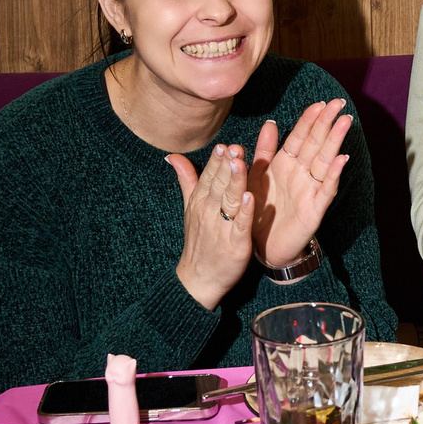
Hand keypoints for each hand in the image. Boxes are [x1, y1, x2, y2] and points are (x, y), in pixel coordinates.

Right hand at [166, 143, 254, 310]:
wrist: (199, 279)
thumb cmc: (199, 241)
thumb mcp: (190, 208)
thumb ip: (187, 179)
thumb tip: (173, 155)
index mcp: (200, 201)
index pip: (208, 176)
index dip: (217, 161)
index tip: (224, 144)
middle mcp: (209, 212)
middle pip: (219, 184)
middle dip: (227, 165)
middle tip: (235, 147)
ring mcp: (222, 228)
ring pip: (229, 201)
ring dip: (234, 182)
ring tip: (240, 163)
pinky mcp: (235, 245)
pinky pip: (240, 225)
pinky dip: (244, 212)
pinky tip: (249, 198)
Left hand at [249, 100, 353, 269]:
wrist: (263, 246)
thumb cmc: (261, 209)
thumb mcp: (257, 176)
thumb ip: (264, 150)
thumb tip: (270, 122)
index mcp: (286, 164)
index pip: (300, 137)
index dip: (309, 120)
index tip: (319, 103)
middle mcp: (301, 174)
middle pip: (316, 144)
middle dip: (327, 123)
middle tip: (339, 103)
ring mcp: (310, 190)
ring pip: (325, 161)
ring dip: (335, 141)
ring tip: (345, 122)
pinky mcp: (315, 209)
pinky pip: (326, 189)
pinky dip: (333, 174)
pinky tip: (341, 159)